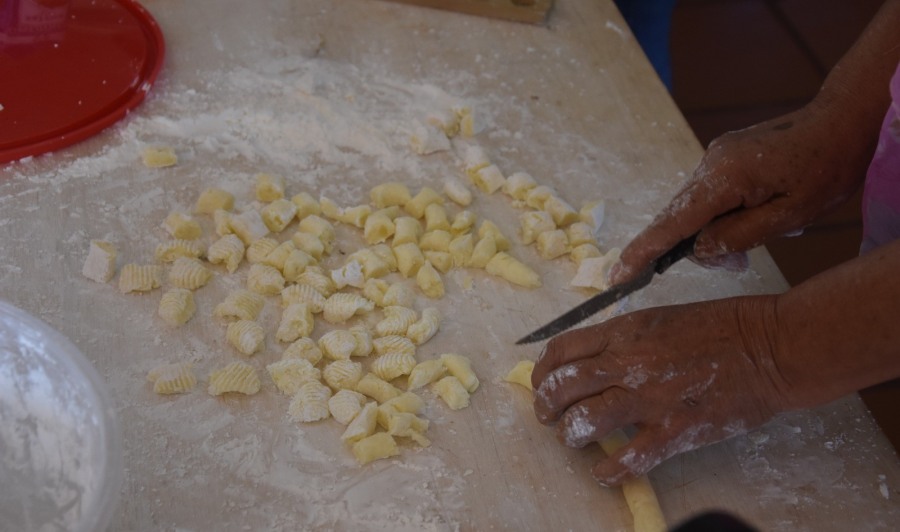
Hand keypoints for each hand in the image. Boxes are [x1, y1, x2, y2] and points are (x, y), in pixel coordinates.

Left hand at [531, 296, 790, 485]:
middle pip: (562, 387)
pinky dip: (608, 471)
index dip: (542, 371)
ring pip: (584, 422)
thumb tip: (594, 360)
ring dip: (571, 436)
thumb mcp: (659, 317)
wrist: (768, 346)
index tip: (542, 384)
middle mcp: (628, 362)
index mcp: (624, 331)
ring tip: (574, 441)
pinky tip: (605, 472)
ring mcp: (649, 398)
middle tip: (548, 417)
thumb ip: (624, 338)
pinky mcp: (674, 431)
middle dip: (545, 406)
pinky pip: (628, 459)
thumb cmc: (720, 327)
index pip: (561, 350)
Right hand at [610, 102, 871, 284]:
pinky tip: (746, 223)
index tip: (618, 275)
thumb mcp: (789, 215)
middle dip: (694, 247)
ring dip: (711, 233)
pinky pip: (707, 195)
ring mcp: (715, 157)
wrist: (842, 120)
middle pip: (680, 217)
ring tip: (751, 244)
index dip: (644, 251)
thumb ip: (739, 236)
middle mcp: (710, 163)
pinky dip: (716, 216)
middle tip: (735, 264)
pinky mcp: (723, 156)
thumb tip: (698, 249)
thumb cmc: (826, 169)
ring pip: (694, 208)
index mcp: (725, 178)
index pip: (673, 222)